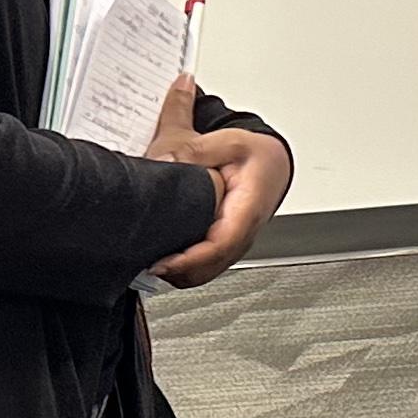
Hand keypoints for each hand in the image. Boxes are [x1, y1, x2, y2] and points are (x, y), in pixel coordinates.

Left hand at [150, 115, 293, 286]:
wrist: (272, 164)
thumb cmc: (255, 157)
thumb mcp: (228, 142)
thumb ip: (194, 151)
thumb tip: (162, 162)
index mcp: (246, 211)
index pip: (219, 246)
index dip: (188, 260)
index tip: (160, 263)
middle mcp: (243, 235)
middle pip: (208, 269)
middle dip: (175, 272)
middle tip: (145, 260)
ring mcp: (234, 246)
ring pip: (205, 274)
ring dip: (178, 274)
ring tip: (151, 259)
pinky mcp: (225, 249)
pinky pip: (205, 269)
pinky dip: (183, 270)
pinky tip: (166, 257)